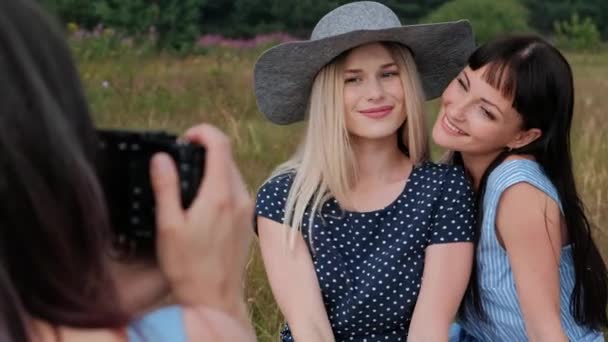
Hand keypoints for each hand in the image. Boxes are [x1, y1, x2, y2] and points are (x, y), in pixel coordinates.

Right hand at [149, 124, 253, 321]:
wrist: (215, 298)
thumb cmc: (189, 267)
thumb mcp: (168, 226)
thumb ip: (166, 187)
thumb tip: (161, 157)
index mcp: (221, 195)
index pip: (220, 144)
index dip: (202, 132)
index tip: (185, 138)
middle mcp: (240, 197)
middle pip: (226, 157)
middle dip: (204, 151)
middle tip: (180, 163)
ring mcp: (247, 208)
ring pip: (232, 173)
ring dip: (212, 169)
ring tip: (188, 186)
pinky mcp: (248, 219)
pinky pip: (236, 190)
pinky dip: (220, 186)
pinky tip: (202, 205)